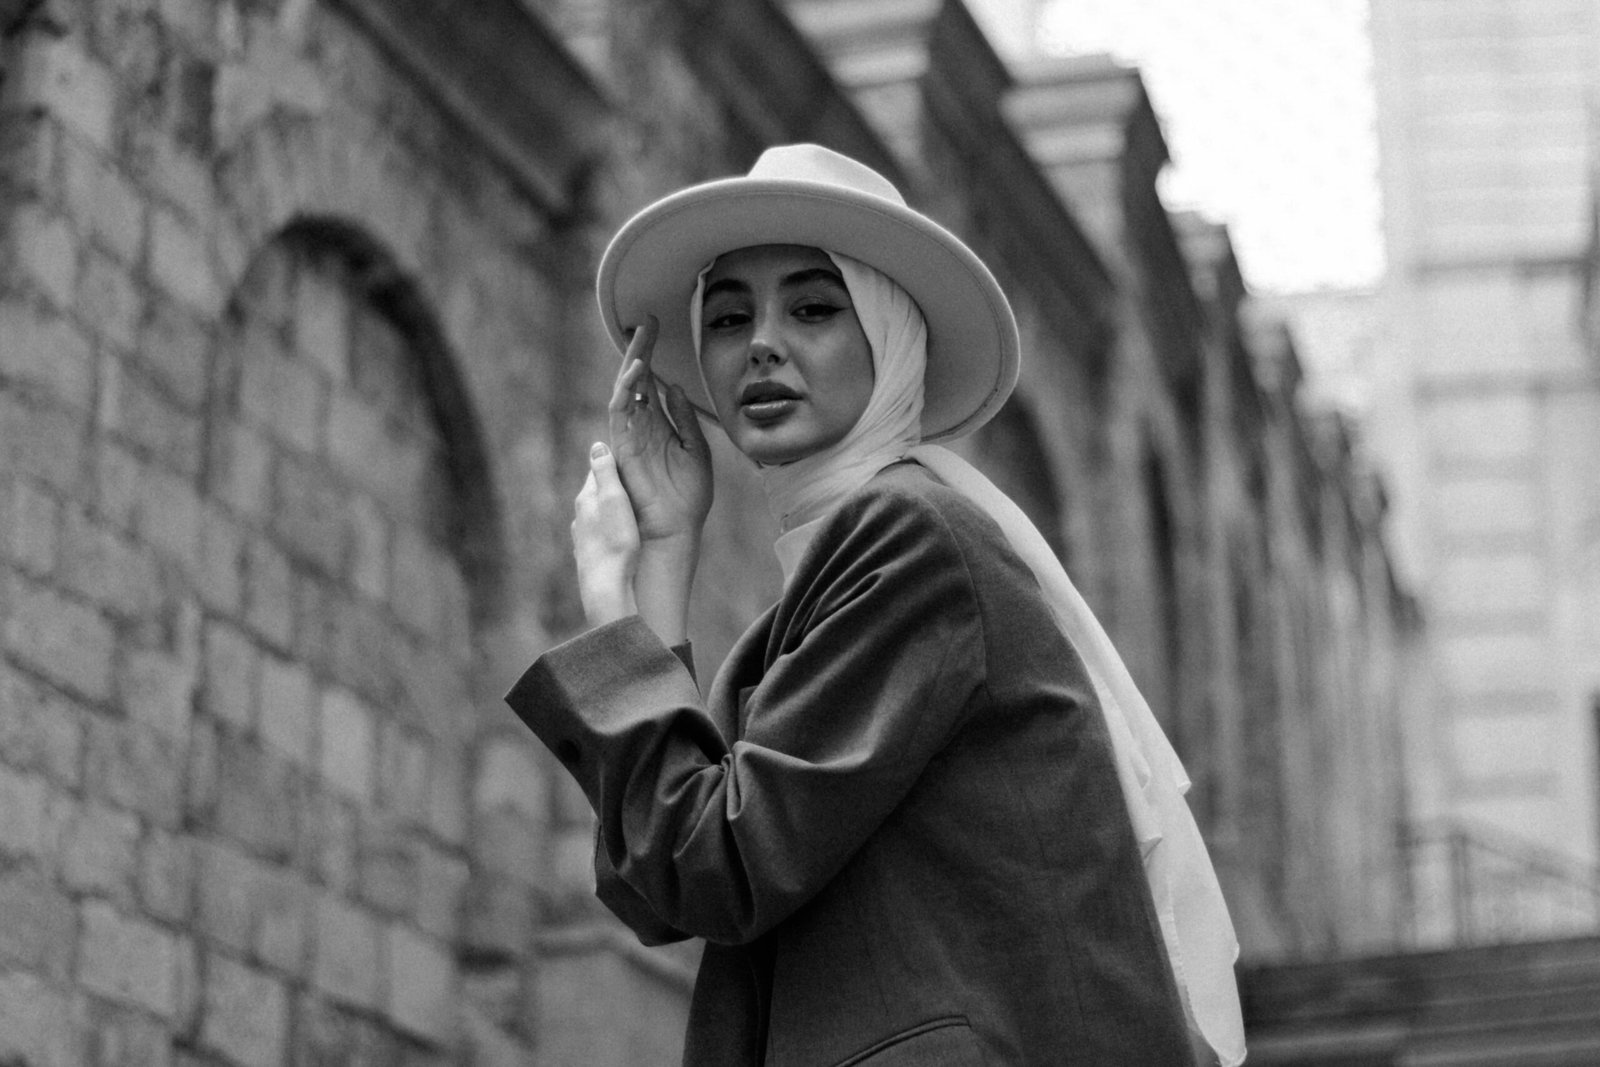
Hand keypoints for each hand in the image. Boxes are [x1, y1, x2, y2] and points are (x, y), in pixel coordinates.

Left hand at [571, 442, 639, 626]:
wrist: (607, 589)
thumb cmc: (617, 542)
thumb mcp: (615, 500)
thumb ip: (606, 472)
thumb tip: (597, 445)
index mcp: (586, 499)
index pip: (598, 470)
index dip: (614, 462)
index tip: (630, 455)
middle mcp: (579, 517)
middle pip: (597, 494)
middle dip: (612, 487)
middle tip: (633, 480)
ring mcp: (582, 539)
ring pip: (597, 517)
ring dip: (610, 512)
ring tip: (629, 510)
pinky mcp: (588, 557)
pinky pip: (599, 537)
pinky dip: (609, 532)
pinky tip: (618, 538)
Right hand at [607, 316, 713, 548]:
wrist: (677, 527)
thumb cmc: (688, 495)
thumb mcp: (696, 448)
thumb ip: (685, 418)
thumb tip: (674, 387)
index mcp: (658, 424)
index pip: (650, 382)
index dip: (652, 354)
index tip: (656, 325)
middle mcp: (640, 425)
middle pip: (635, 380)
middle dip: (639, 350)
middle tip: (645, 321)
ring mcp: (629, 435)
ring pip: (625, 391)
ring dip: (632, 363)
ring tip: (640, 337)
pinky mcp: (622, 446)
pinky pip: (620, 413)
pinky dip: (627, 390)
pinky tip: (637, 371)